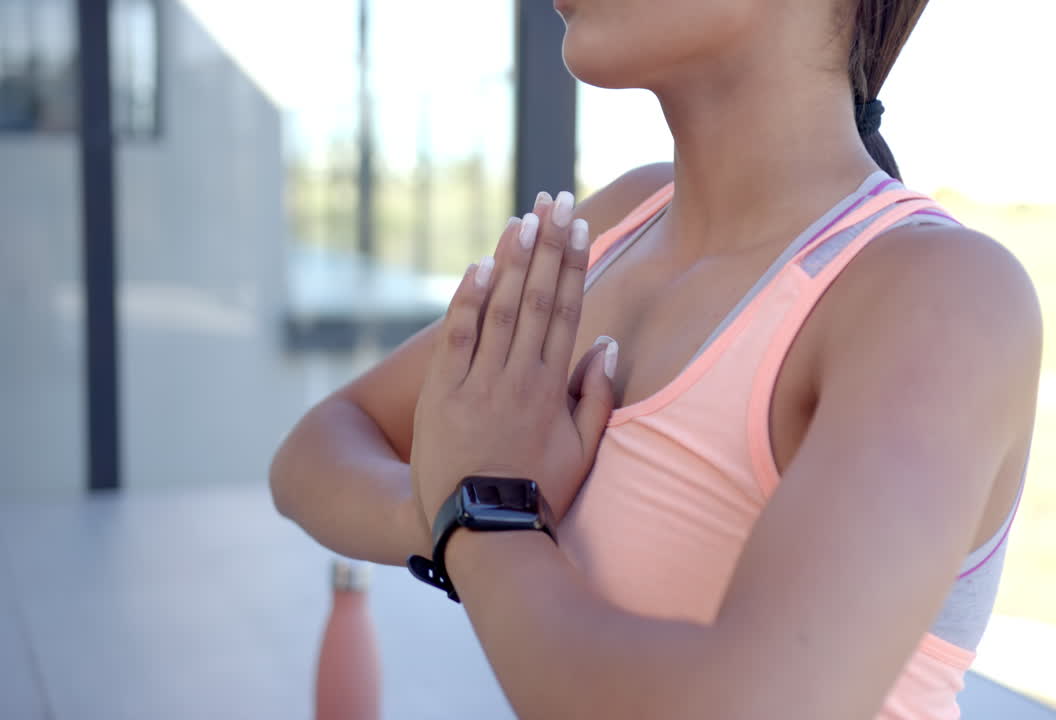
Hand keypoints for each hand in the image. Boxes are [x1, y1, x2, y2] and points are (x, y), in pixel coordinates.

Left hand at [409, 191, 617, 535]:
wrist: (482, 529)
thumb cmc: (540, 492)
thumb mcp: (583, 451)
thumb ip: (596, 396)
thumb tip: (605, 344)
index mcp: (551, 388)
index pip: (566, 311)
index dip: (573, 265)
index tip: (580, 227)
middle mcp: (516, 377)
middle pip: (536, 298)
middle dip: (548, 246)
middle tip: (556, 201)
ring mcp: (477, 383)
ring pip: (498, 309)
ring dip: (511, 261)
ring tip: (524, 218)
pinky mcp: (441, 394)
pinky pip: (455, 338)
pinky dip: (466, 301)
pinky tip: (479, 266)